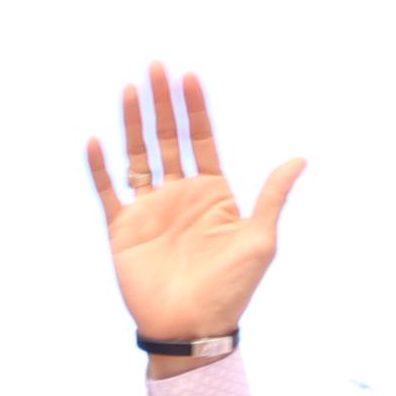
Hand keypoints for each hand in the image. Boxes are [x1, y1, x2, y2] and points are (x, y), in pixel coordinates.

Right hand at [85, 65, 303, 353]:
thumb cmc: (231, 289)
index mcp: (212, 193)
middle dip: (162, 103)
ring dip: (134, 124)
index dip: (195, 109)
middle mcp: (179, 195)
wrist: (192, 329)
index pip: (202, 139)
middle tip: (156, 66)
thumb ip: (272, 196)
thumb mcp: (260, 240)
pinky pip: (109, 192)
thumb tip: (300, 158)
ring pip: (138, 156)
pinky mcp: (124, 230)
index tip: (188, 77)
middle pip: (168, 138)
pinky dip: (100, 168)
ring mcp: (150, 210)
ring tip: (130, 90)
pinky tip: (96, 141)